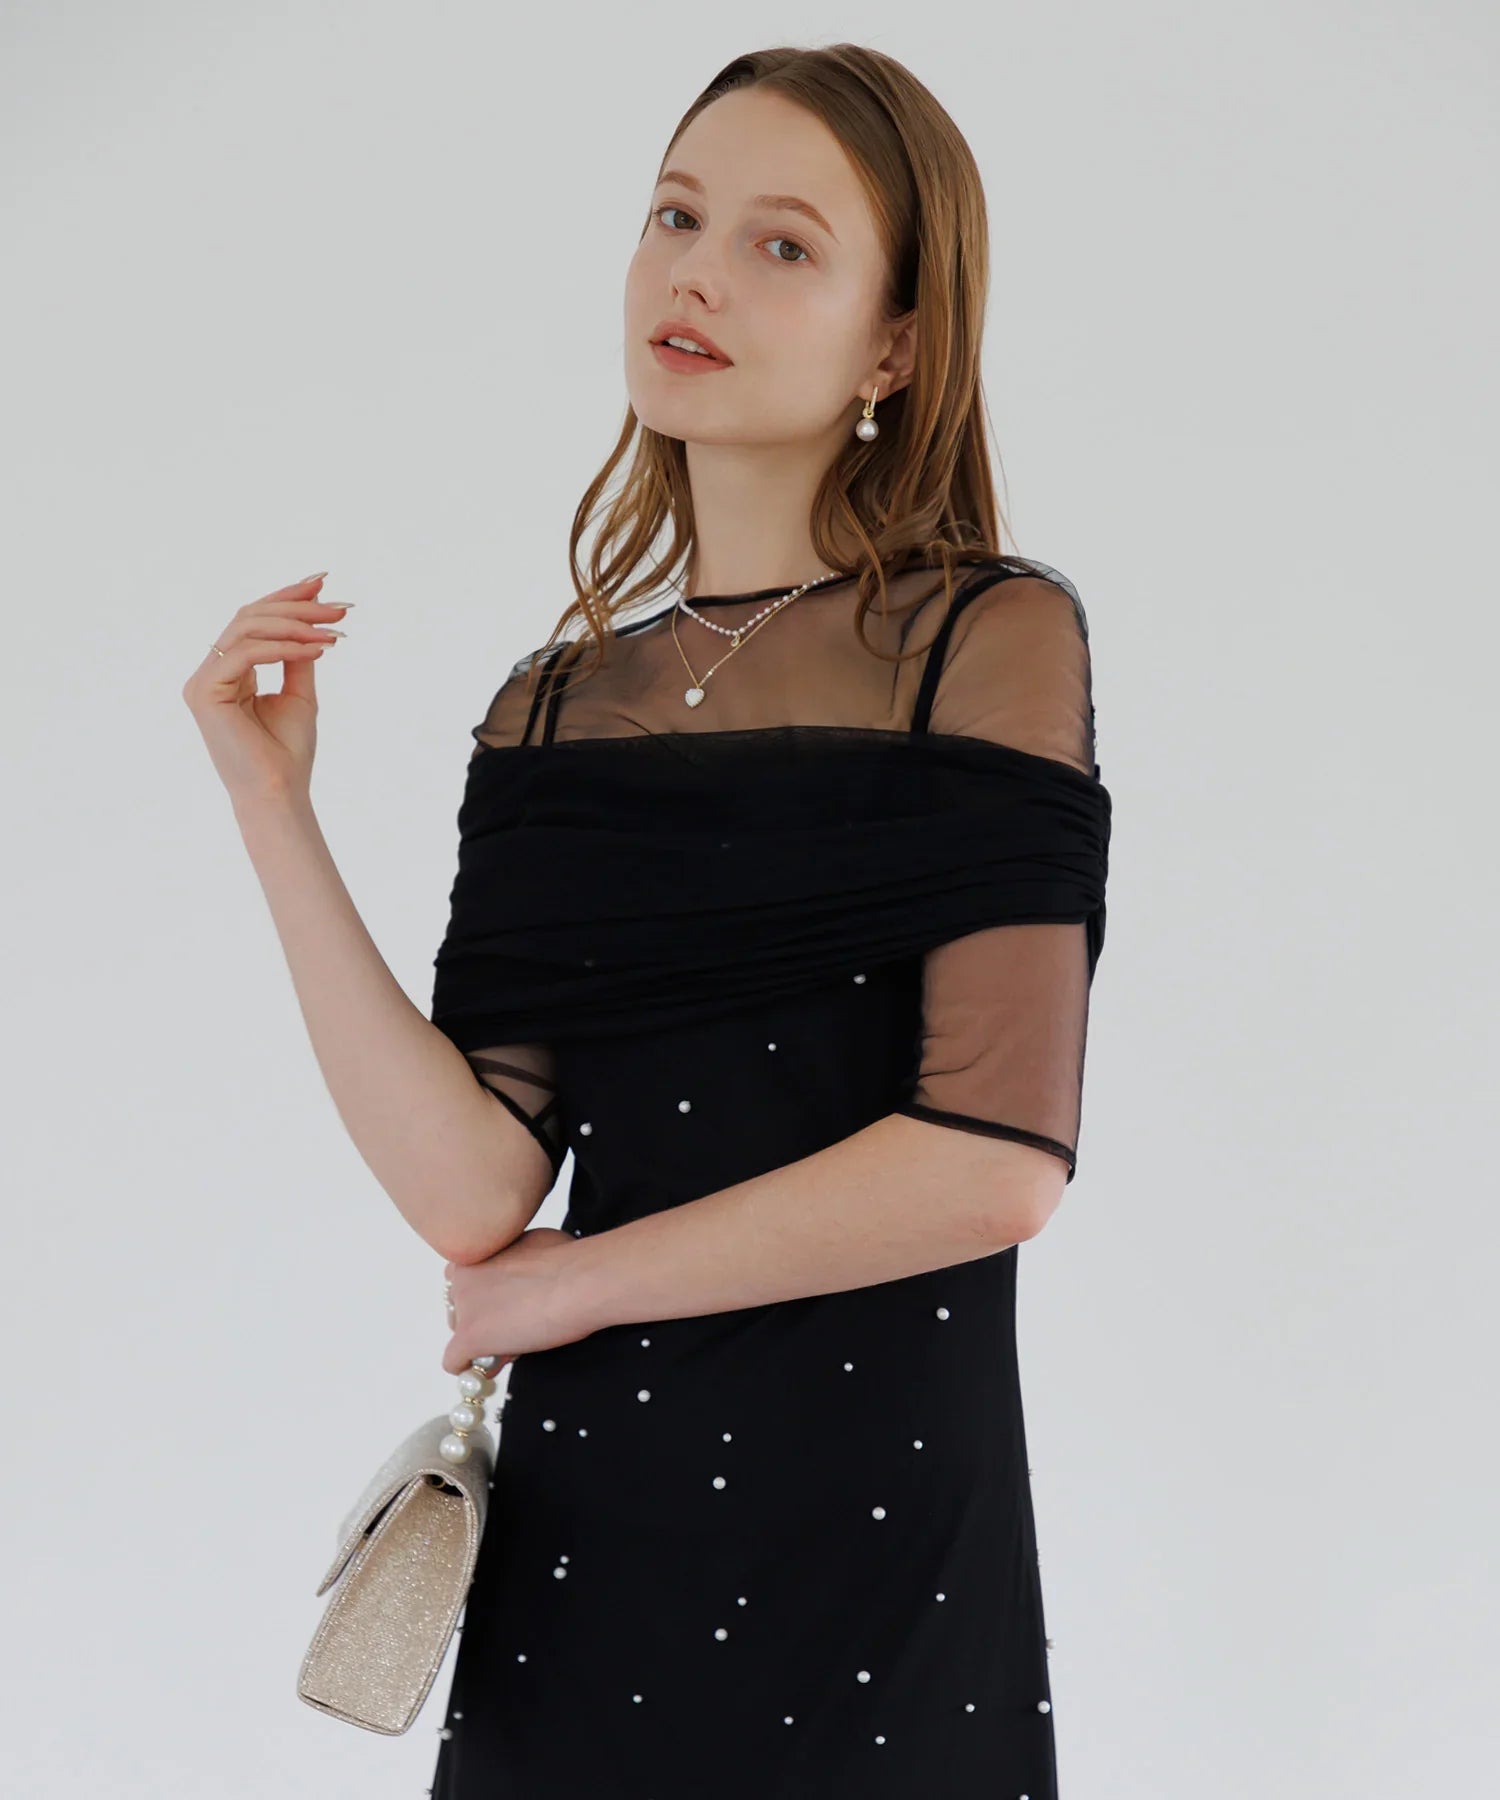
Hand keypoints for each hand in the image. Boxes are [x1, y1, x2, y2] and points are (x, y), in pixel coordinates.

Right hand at [181, 571, 349, 808]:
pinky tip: (316, 650)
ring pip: (246, 630)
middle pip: (249, 618)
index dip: (287, 598)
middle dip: (297, 607)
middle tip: (337, 609)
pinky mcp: (204, 692)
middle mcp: (210, 673)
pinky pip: (245, 654)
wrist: (279, 793)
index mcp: (228, 672)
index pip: (254, 621)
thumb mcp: (300, 694)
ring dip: (295, 625)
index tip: (323, 584)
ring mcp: (202, 682)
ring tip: (333, 631)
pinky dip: (283, 648)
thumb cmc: (287, 752)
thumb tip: (314, 618)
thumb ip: (299, 656)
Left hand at [440, 1227, 595, 1375]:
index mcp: (477, 1252)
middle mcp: (462, 1276)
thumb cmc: (569, 1259)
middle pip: (459, 1306)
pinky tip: (495, 1366)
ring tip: (516, 1342)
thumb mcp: (532, 1245)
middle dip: (483, 1318)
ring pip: (459, 1332)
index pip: (465, 1279)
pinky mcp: (470, 1337)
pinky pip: (454, 1362)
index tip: (507, 1304)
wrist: (579, 1281)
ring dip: (482, 1340)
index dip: (486, 1295)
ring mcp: (464, 1307)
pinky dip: (472, 1368)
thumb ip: (513, 1260)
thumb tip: (520, 1271)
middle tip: (513, 1325)